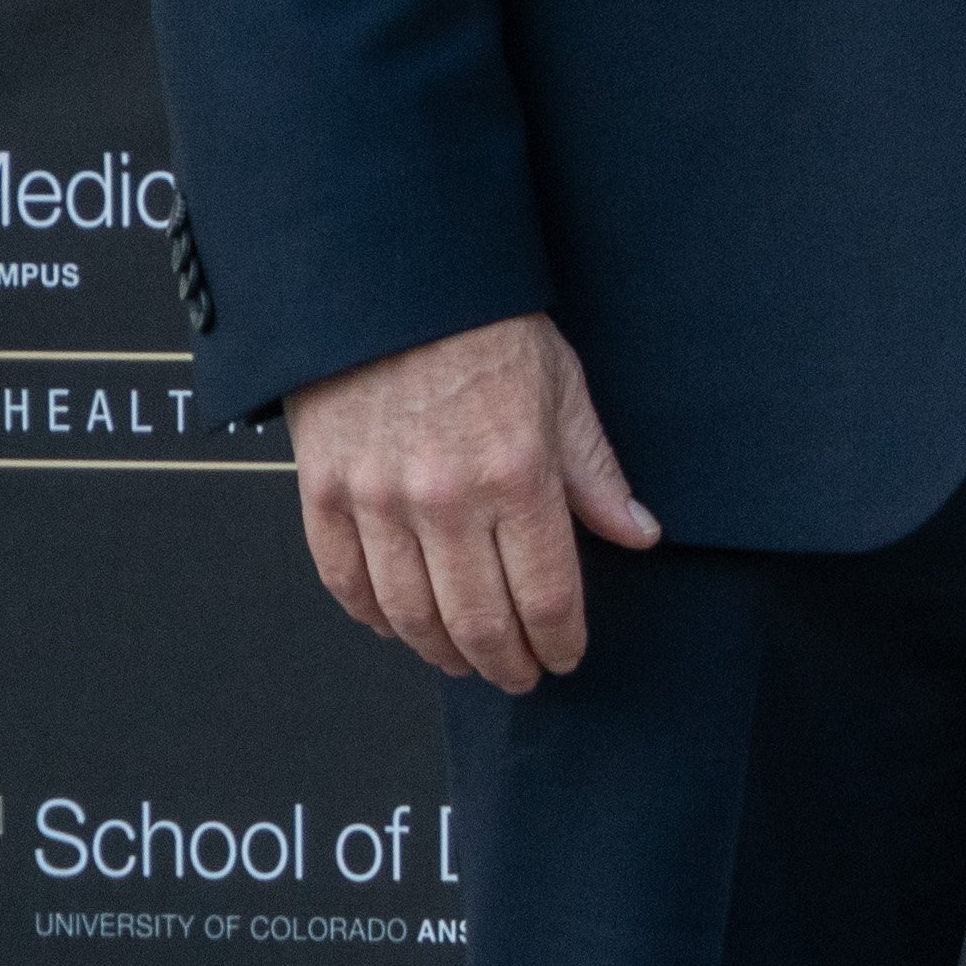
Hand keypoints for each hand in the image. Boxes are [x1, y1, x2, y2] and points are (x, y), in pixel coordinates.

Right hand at [286, 311, 661, 693]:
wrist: (392, 288)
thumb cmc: (489, 332)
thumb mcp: (564, 392)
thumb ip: (596, 474)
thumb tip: (640, 535)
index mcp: (517, 475)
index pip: (546, 594)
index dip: (560, 640)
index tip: (567, 657)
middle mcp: (446, 501)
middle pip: (478, 620)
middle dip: (506, 662)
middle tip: (520, 676)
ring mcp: (378, 502)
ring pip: (411, 615)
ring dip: (443, 652)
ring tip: (467, 661)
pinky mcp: (325, 495)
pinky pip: (347, 583)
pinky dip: (375, 617)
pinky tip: (399, 627)